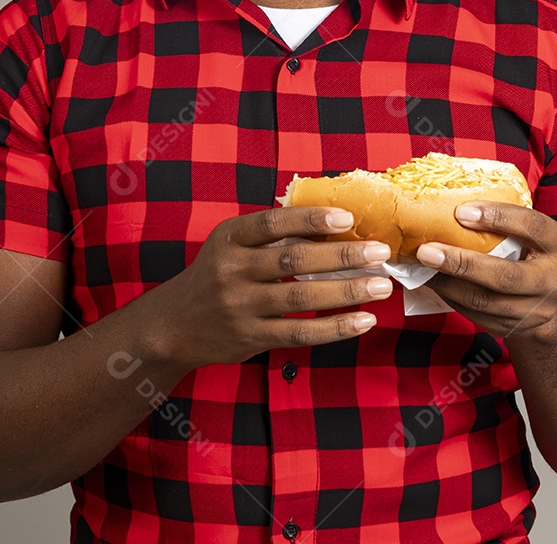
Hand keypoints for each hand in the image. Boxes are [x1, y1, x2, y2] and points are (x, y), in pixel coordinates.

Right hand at [169, 206, 393, 368]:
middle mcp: (232, 271)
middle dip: (342, 256)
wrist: (175, 324)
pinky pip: (300, 334)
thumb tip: (332, 220)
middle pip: (294, 261)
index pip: (273, 224)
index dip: (311, 220)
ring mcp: (240, 307)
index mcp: (230, 238)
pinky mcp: (251, 338)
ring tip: (381, 286)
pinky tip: (363, 320)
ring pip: (302, 298)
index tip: (347, 217)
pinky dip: (335, 328)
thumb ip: (270, 235)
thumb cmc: (216, 274)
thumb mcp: (230, 244)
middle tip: (379, 252)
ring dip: (347, 291)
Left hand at [416, 201, 556, 340]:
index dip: (497, 217)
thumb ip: (506, 218)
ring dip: (448, 284)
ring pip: (486, 301)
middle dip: (462, 264)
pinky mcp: (516, 328)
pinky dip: (452, 297)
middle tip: (427, 251)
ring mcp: (537, 310)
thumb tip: (450, 194)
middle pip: (505, 276)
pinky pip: (478, 316)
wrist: (552, 298)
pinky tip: (434, 281)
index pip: (532, 226)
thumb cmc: (532, 250)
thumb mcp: (532, 232)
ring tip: (422, 267)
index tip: (461, 211)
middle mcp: (554, 281)